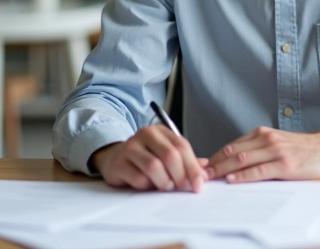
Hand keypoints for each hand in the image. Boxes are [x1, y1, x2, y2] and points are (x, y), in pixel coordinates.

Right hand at [91, 125, 207, 191]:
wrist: (113, 158)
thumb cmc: (145, 158)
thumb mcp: (166, 155)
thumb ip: (185, 161)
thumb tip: (205, 171)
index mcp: (161, 131)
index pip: (182, 146)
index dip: (193, 167)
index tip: (199, 184)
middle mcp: (145, 134)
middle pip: (170, 155)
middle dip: (180, 175)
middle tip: (181, 188)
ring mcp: (130, 147)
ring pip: (154, 167)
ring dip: (164, 182)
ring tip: (164, 186)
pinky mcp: (118, 163)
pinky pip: (139, 178)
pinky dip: (146, 186)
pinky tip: (146, 185)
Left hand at [205, 127, 319, 183]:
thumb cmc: (303, 149)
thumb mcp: (277, 144)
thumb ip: (257, 149)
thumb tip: (234, 162)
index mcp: (262, 134)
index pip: (231, 145)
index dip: (214, 157)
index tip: (200, 166)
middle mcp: (266, 139)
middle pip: (232, 152)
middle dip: (213, 164)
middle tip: (198, 174)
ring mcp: (275, 151)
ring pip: (241, 159)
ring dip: (222, 170)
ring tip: (209, 179)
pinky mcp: (284, 164)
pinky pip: (258, 170)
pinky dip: (243, 176)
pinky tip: (232, 180)